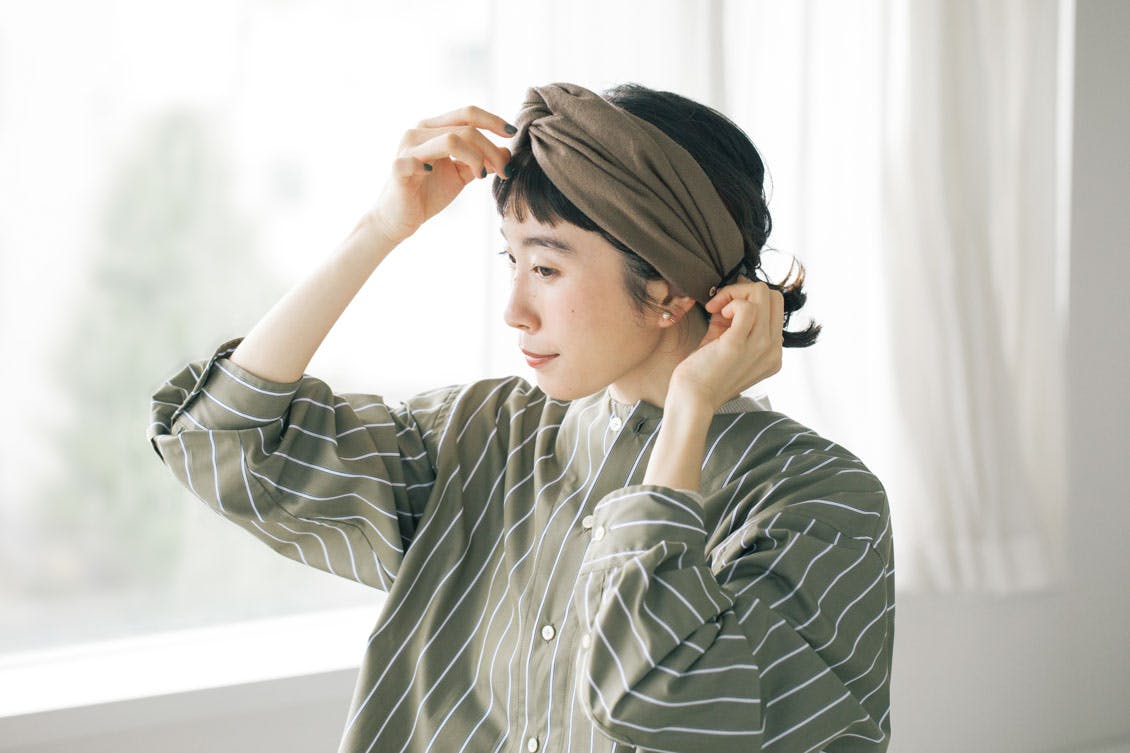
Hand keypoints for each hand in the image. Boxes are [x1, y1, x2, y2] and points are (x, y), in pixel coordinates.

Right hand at [364, 105, 514, 244]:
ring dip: (475, 157)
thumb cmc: (429, 193)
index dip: (493, 120)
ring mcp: (407, 148)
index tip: (513, 133)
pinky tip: (438, 175)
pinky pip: (417, 162)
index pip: (467, 114)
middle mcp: (419, 132)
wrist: (400, 218)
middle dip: (491, 149)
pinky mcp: (398, 167)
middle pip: (466, 129)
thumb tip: (506, 151)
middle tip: (505, 170)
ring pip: (451, 139)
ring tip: (481, 176)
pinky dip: (433, 167)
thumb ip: (481, 161)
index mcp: (433, 128)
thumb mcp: (461, 175)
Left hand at [668, 277, 784, 411]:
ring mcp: (760, 347)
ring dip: (734, 294)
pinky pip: (747, 306)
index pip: (775, 307)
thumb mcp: (726, 343)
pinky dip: (730, 301)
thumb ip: (734, 321)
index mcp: (773, 352)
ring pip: (763, 294)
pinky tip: (715, 313)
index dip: (750, 298)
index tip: (726, 307)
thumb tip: (733, 296)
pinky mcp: (739, 345)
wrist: (692, 401)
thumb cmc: (703, 374)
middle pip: (773, 297)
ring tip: (716, 310)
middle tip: (720, 306)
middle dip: (745, 291)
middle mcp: (774, 350)